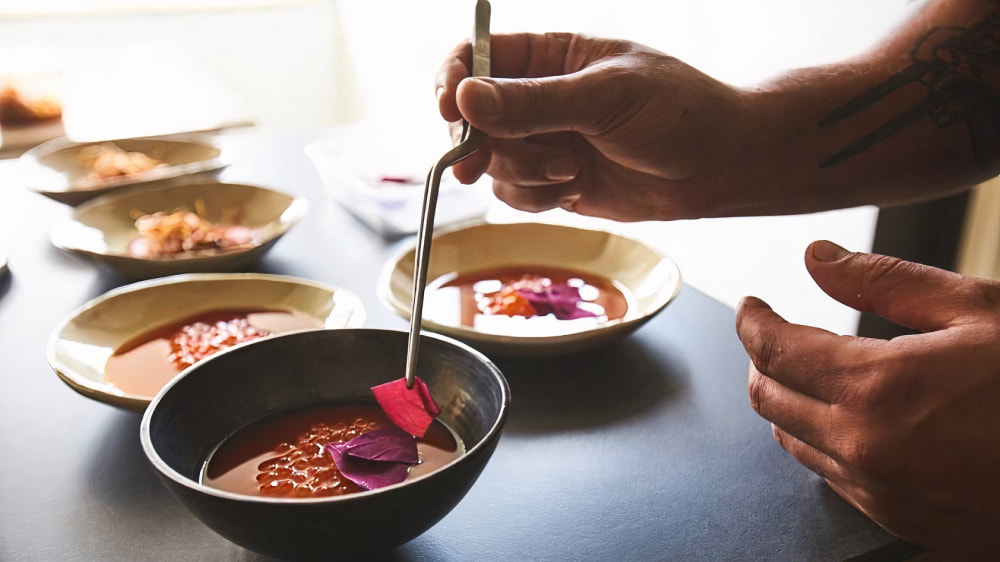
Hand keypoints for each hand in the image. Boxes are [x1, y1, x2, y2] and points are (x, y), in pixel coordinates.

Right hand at [434, 33, 762, 220]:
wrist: (718, 166)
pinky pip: (513, 195)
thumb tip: (465, 99)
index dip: (453, 82)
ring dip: (520, 174)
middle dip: (483, 143)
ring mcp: (544, 142)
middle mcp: (538, 97)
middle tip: (486, 162)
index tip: (450, 111)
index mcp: (549, 55)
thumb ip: (532, 103)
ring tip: (570, 170)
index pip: (476, 57)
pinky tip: (575, 188)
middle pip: (471, 118)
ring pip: (490, 163)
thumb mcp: (603, 99)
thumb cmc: (676, 111)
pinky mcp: (552, 183)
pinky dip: (535, 198)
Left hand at [736, 239, 999, 557]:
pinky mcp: (897, 519)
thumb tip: (818, 258)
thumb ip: (884, 281)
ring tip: (808, 371)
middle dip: (762, 360)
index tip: (752, 307)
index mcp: (879, 387)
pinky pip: (830, 476)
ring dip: (787, 401)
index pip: (775, 351)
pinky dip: (821, 441)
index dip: (753, 323)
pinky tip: (847, 419)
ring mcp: (879, 491)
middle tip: (774, 335)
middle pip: (768, 399)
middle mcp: (865, 447)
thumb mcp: (978, 311)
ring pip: (792, 441)